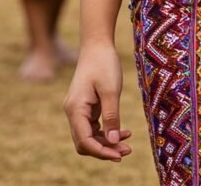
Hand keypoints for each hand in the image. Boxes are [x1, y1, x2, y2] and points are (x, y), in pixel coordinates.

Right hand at [63, 43, 132, 161]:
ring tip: (127, 145)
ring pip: (89, 136)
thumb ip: (112, 117)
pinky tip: (123, 132)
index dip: (101, 152)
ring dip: (106, 143)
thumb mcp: (111, 90)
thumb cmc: (104, 63)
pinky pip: (93, 127)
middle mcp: (73, 112)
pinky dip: (106, 132)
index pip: (84, 141)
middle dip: (104, 150)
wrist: (97, 44)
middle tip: (126, 152)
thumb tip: (114, 142)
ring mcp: (78, 110)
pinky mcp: (85, 107)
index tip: (119, 156)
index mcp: (75, 109)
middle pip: (85, 142)